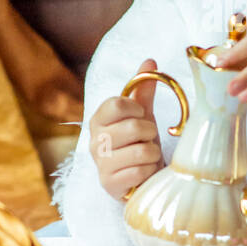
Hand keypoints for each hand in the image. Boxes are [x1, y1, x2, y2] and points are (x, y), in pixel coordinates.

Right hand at [89, 57, 163, 200]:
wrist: (139, 178)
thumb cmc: (138, 143)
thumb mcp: (142, 115)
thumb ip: (143, 89)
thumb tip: (149, 61)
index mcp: (99, 119)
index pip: (116, 103)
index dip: (137, 109)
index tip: (141, 116)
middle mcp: (94, 140)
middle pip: (133, 126)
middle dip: (150, 133)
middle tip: (146, 140)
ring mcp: (100, 163)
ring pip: (141, 150)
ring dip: (152, 153)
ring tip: (146, 156)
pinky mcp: (109, 184)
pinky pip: (140, 171)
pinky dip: (149, 171)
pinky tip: (143, 172)